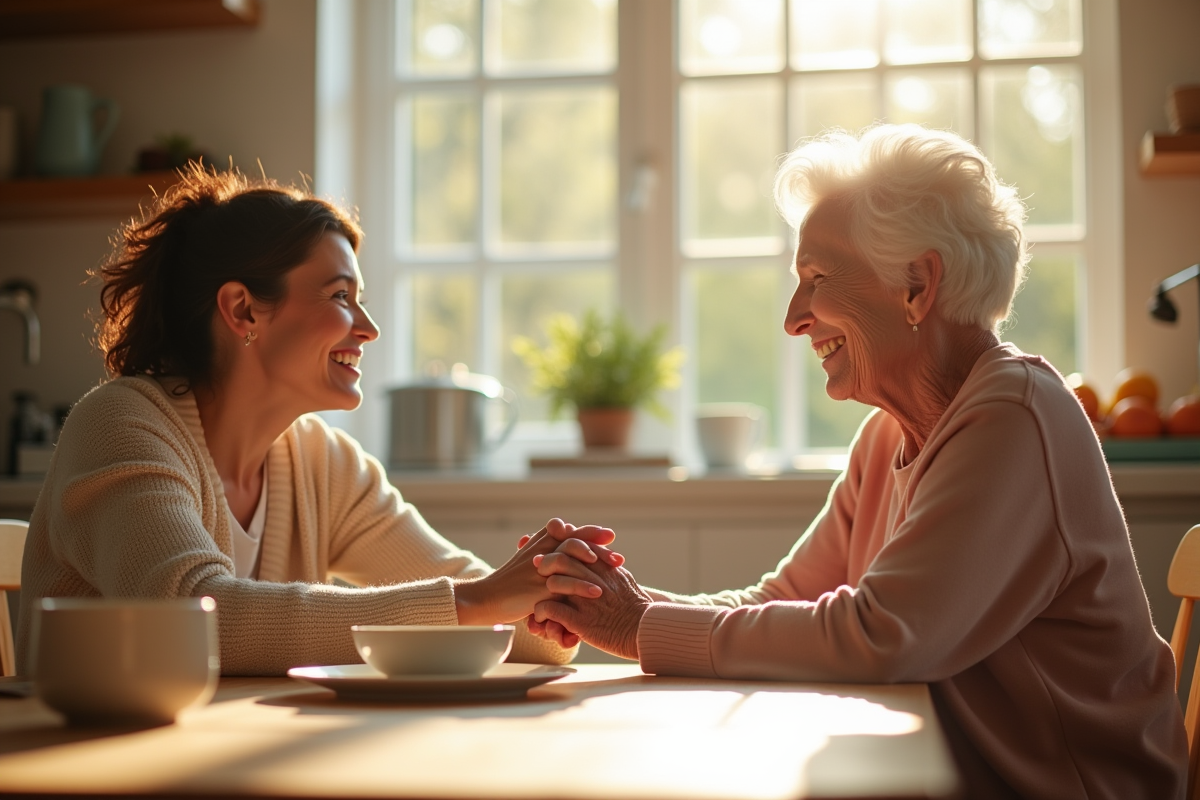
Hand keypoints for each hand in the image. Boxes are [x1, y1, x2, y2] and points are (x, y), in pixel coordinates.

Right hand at [454, 519, 616, 625]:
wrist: (489, 598)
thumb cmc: (513, 580)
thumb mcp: (532, 558)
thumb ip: (550, 545)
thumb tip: (569, 529)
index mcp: (541, 541)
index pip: (571, 531)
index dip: (592, 533)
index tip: (610, 536)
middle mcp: (542, 550)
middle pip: (575, 541)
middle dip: (600, 548)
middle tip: (618, 558)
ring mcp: (540, 568)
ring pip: (572, 558)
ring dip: (596, 562)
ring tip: (615, 570)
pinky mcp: (538, 588)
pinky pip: (565, 584)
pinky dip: (582, 586)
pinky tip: (597, 591)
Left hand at [530, 556, 652, 660]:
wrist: (645, 631)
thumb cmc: (636, 608)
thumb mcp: (624, 580)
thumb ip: (610, 568)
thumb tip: (604, 559)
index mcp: (604, 568)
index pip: (576, 546)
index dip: (560, 545)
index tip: (551, 549)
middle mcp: (593, 580)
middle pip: (561, 560)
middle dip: (545, 563)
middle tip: (537, 567)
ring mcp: (585, 600)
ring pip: (553, 582)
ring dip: (541, 590)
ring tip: (538, 598)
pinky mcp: (580, 620)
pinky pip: (551, 609)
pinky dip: (541, 612)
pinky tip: (542, 617)